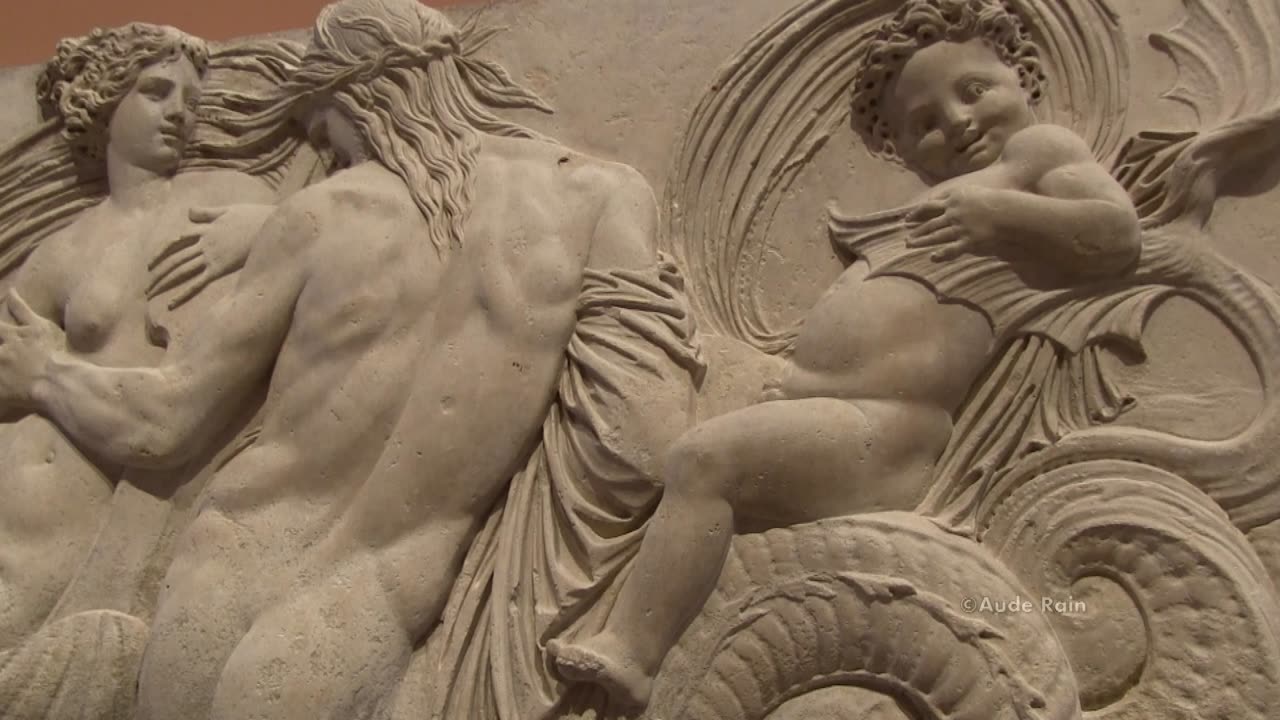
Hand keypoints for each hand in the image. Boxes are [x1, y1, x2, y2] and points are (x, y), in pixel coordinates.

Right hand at [0, 289, 64, 408]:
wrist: (55, 387)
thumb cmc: (28, 402)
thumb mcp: (1, 410)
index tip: (0, 367)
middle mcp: (0, 352)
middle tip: (1, 352)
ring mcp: (15, 338)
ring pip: (0, 327)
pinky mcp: (35, 329)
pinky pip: (24, 312)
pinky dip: (17, 302)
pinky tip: (12, 292)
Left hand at [148, 204, 269, 309]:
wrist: (273, 225)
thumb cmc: (256, 217)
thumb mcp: (229, 210)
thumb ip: (208, 212)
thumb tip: (188, 211)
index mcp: (206, 228)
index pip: (178, 241)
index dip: (162, 252)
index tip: (152, 263)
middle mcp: (204, 243)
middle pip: (175, 258)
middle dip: (159, 272)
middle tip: (146, 286)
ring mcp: (211, 256)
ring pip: (181, 270)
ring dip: (164, 282)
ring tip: (151, 294)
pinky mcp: (220, 268)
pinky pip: (197, 283)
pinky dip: (182, 294)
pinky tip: (170, 304)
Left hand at [905, 186, 1001, 261]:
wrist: (1010, 209)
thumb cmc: (995, 198)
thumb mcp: (972, 190)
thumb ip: (956, 195)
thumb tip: (943, 199)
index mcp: (954, 199)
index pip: (929, 206)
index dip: (916, 213)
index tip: (907, 218)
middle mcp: (954, 212)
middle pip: (930, 223)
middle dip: (916, 231)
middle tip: (905, 238)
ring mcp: (961, 227)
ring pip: (936, 236)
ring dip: (921, 242)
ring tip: (910, 245)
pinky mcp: (970, 240)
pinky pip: (952, 249)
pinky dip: (941, 254)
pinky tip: (932, 257)